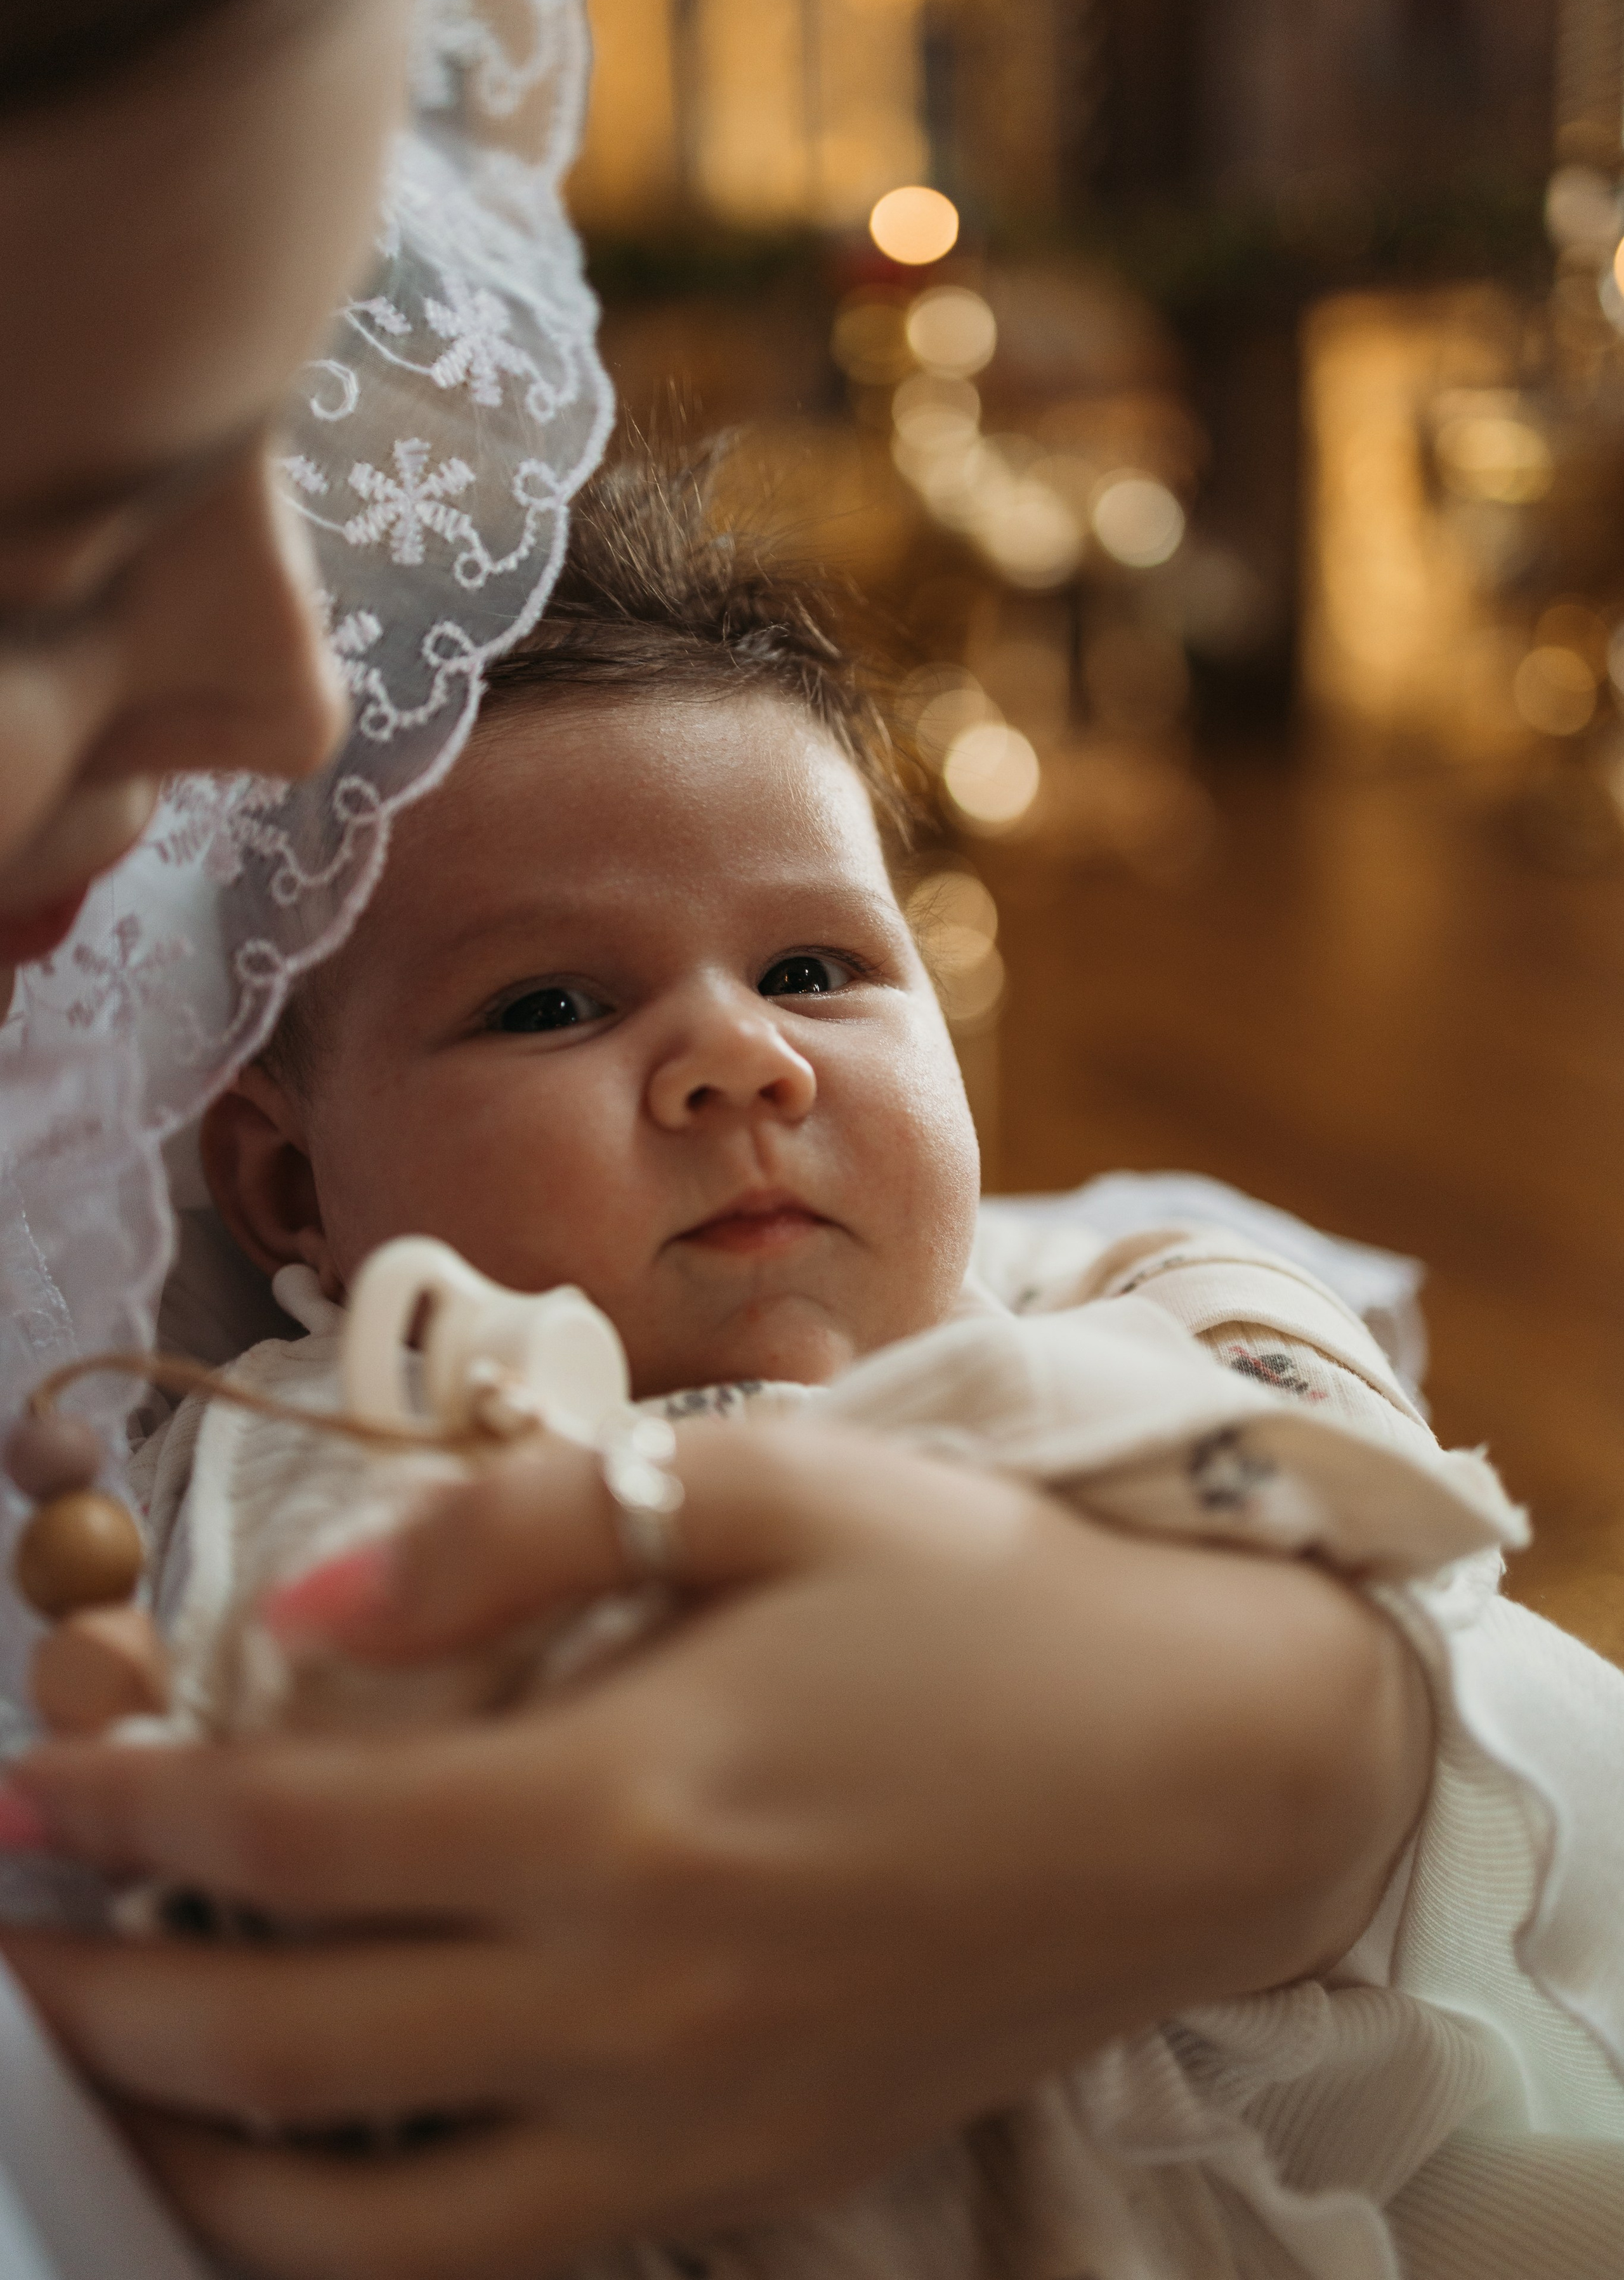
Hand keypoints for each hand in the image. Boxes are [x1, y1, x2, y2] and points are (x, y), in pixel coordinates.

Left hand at [1, 1423, 1429, 2279]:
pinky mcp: (762, 2179)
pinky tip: (331, 2162)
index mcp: (621, 1808)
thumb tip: (311, 1599)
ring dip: (202, 2166)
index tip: (31, 1793)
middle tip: (18, 1941)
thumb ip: (518, 1531)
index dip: (126, 1816)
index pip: (286, 1839)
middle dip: (105, 2002)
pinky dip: (370, 2236)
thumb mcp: (766, 1492)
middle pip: (282, 2052)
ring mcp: (696, 2125)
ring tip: (122, 2085)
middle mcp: (633, 2003)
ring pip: (365, 2229)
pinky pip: (513, 2258)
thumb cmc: (993, 1605)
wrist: (1220, 1775)